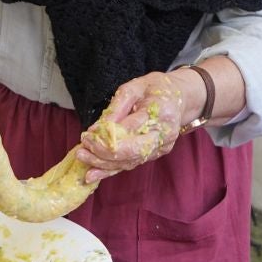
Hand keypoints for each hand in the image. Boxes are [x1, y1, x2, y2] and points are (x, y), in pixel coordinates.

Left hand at [75, 69, 192, 181]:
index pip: (130, 129)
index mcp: (160, 113)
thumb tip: (98, 128)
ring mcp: (161, 147)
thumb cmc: (155, 88)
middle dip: (103, 153)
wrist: (180, 97)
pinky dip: (111, 170)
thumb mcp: (134, 87)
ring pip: (130, 161)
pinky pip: (131, 164)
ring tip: (83, 159)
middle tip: (82, 149)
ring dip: (103, 163)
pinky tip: (93, 174)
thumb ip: (117, 107)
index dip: (106, 135)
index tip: (87, 134)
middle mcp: (164, 134)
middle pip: (131, 151)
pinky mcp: (156, 154)